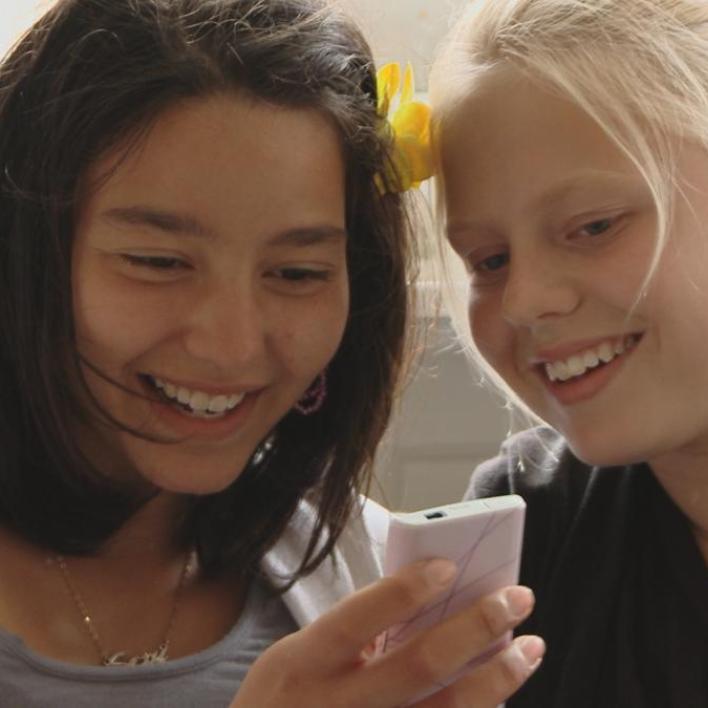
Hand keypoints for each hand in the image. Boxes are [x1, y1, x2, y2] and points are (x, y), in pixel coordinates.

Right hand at [230, 559, 544, 706]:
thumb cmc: (290, 698)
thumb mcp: (299, 657)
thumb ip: (352, 634)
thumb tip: (429, 601)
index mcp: (303, 663)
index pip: (357, 619)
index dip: (403, 592)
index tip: (449, 566)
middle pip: (419, 667)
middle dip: (476, 627)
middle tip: (518, 597)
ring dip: (498, 678)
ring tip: (530, 647)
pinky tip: (501, 691)